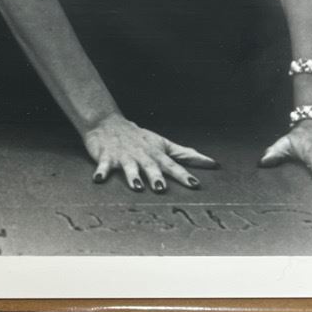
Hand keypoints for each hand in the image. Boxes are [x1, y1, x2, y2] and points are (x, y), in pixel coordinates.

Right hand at [82, 114, 216, 191]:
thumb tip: (212, 163)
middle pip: (151, 167)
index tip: (194, 185)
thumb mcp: (164, 144)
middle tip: (161, 188)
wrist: (109, 123)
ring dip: (133, 176)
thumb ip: (187, 155)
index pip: (173, 166)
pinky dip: (101, 172)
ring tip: (137, 186)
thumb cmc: (140, 138)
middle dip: (156, 177)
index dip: (183, 175)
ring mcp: (124, 156)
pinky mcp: (106, 157)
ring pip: (129, 168)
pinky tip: (99, 179)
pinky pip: (104, 166)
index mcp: (156, 155)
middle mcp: (142, 156)